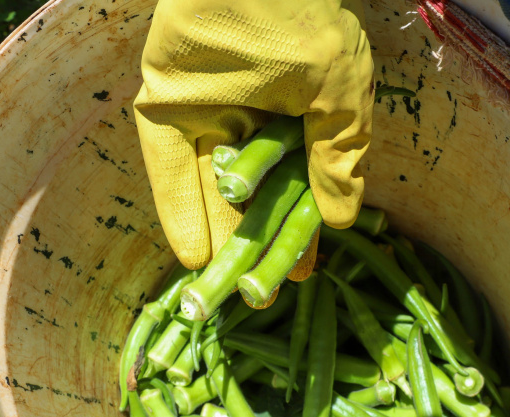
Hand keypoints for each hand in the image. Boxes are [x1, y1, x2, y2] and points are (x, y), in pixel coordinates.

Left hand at [134, 0, 373, 270]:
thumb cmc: (302, 20)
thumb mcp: (339, 91)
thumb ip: (339, 153)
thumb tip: (343, 218)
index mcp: (300, 114)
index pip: (299, 187)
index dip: (298, 230)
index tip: (300, 271)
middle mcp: (251, 119)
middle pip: (252, 197)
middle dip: (253, 246)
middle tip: (256, 296)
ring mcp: (206, 114)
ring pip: (210, 189)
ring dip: (215, 238)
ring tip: (216, 293)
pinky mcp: (166, 106)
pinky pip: (168, 166)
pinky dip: (179, 208)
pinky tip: (191, 254)